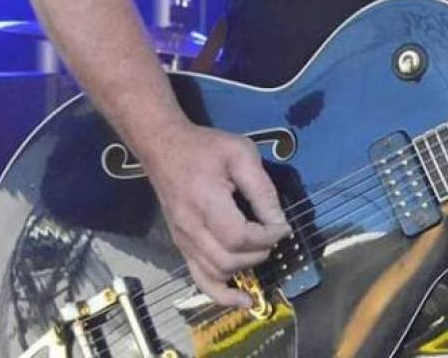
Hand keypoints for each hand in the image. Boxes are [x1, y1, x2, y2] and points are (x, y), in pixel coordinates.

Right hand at [140, 121, 290, 307]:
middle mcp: (190, 228)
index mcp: (206, 202)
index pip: (238, 237)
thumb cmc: (206, 147)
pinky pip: (200, 279)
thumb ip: (261, 189)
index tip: (283, 226)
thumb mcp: (241, 154)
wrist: (164, 148)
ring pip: (214, 274)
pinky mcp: (181, 246)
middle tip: (274, 235)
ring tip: (262, 253)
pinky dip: (221, 294)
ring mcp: (183, 241)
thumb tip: (279, 221)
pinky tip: (242, 300)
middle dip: (259, 252)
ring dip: (244, 270)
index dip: (266, 237)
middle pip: (228, 259)